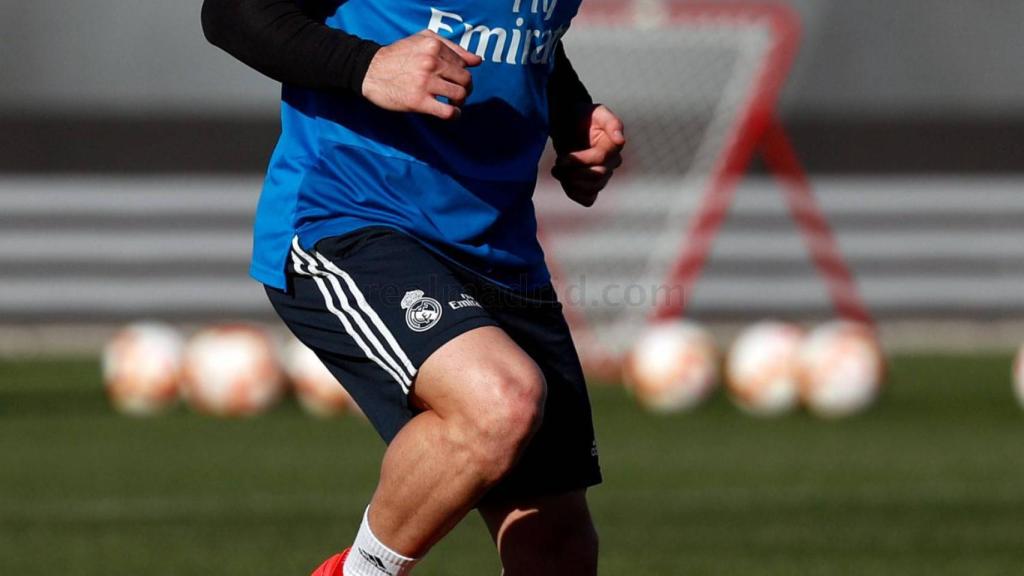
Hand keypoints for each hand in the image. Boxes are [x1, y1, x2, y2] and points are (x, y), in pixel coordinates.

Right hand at [362, 30, 482, 119]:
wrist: (369, 71)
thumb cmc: (397, 55)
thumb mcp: (421, 40)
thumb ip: (450, 46)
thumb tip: (477, 60)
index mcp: (434, 46)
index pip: (463, 63)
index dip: (461, 73)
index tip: (454, 79)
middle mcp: (431, 62)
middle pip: (465, 80)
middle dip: (465, 88)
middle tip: (457, 92)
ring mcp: (425, 83)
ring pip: (459, 95)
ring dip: (460, 102)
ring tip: (453, 103)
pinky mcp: (419, 101)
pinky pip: (448, 112)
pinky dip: (454, 115)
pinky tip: (451, 114)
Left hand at [552, 104, 625, 206]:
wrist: (569, 123)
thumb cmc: (583, 115)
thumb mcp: (597, 112)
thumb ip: (612, 122)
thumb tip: (620, 140)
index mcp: (613, 146)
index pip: (600, 159)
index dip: (580, 161)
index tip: (561, 157)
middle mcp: (611, 163)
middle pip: (598, 177)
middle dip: (574, 172)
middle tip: (558, 164)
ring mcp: (602, 176)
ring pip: (593, 190)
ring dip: (571, 183)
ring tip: (557, 170)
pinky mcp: (591, 185)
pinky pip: (588, 199)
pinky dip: (574, 194)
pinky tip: (564, 181)